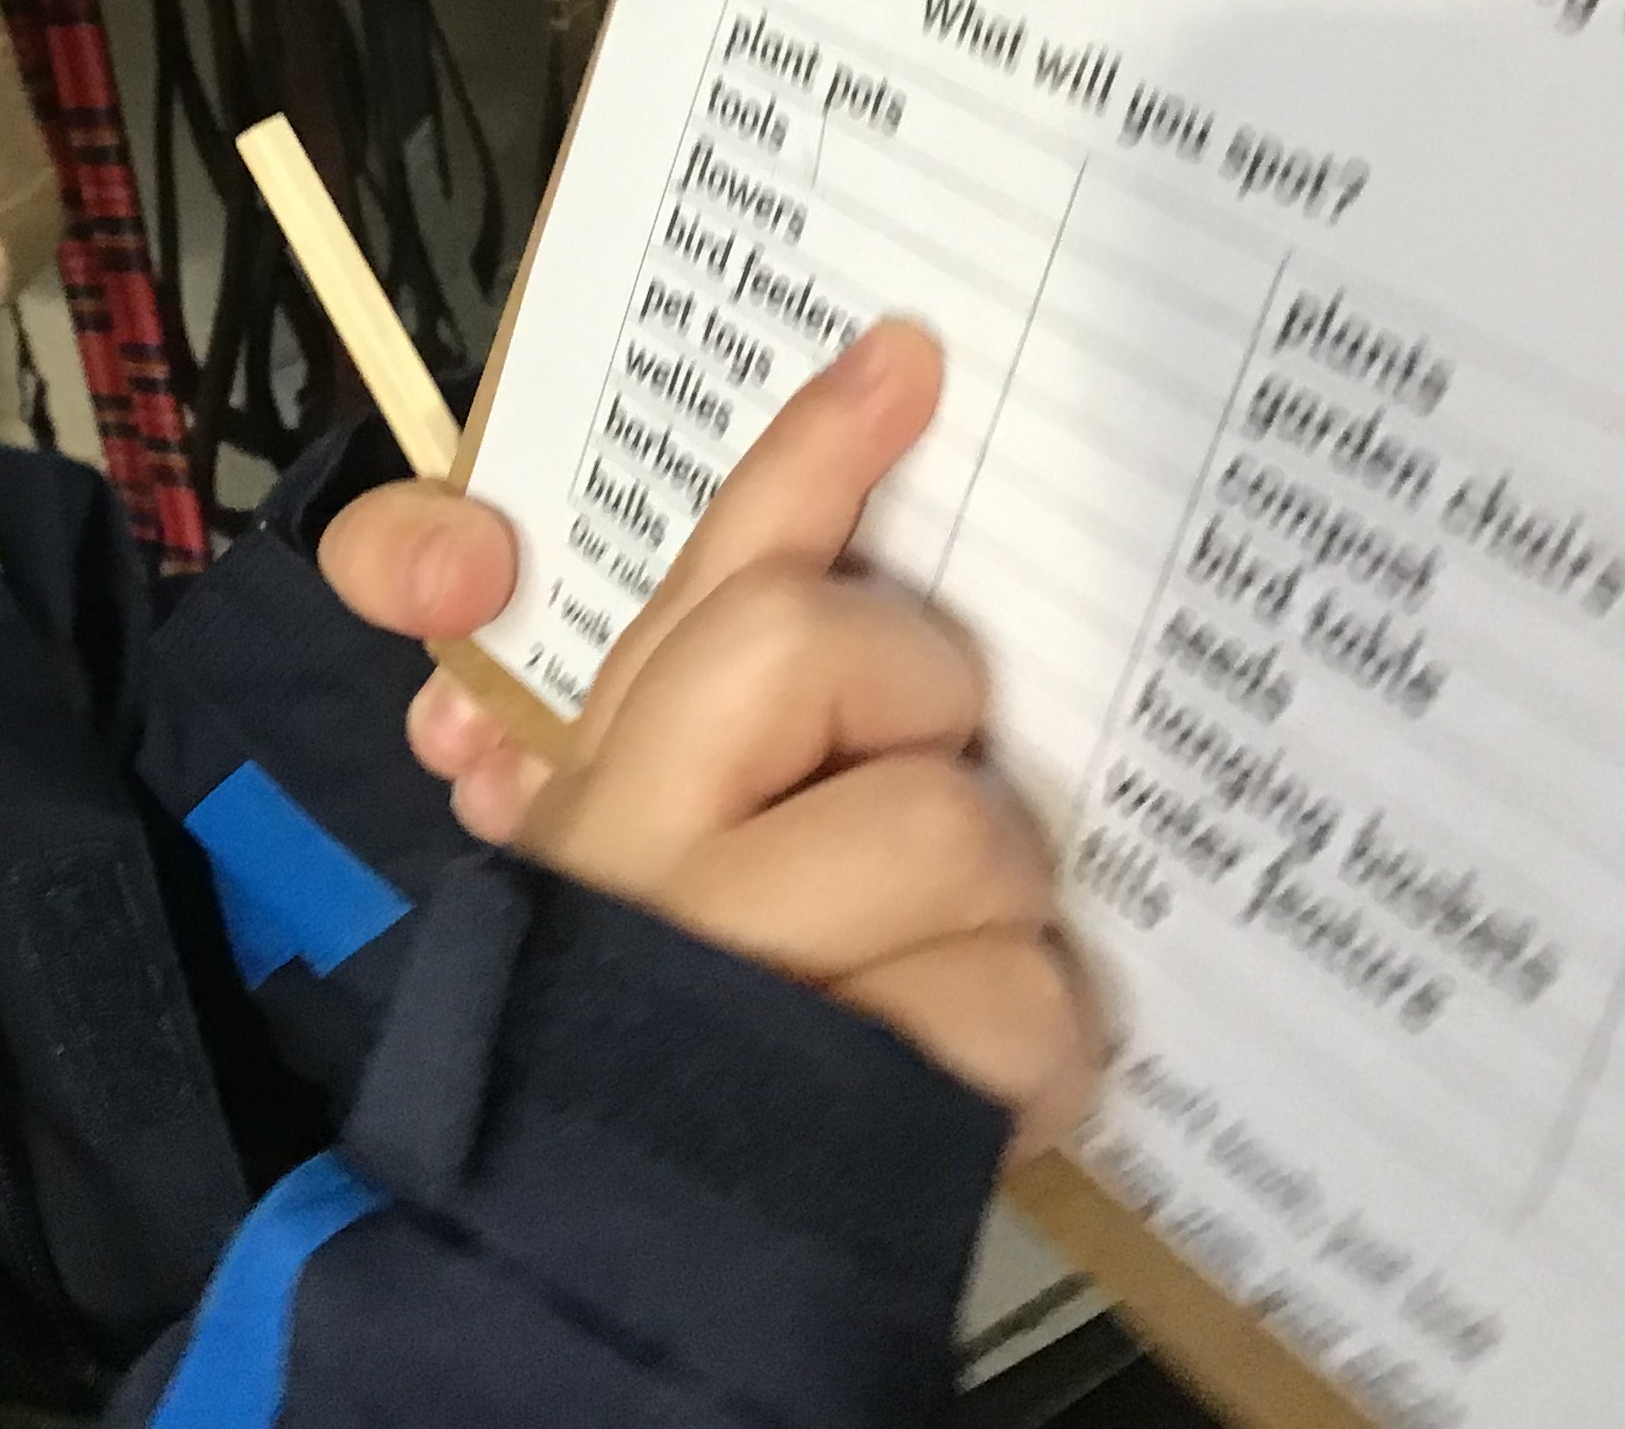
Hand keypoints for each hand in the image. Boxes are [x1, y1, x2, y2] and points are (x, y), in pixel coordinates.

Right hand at [317, 323, 1100, 1153]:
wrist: (594, 1267)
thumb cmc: (660, 1037)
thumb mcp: (665, 853)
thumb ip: (719, 686)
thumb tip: (801, 445)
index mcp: (612, 774)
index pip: (716, 576)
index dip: (815, 456)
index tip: (913, 358)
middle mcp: (647, 846)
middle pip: (845, 659)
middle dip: (933, 725)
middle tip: (919, 814)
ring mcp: (736, 964)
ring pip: (957, 836)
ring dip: (999, 926)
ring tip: (943, 989)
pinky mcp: (841, 1095)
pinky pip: (1008, 1010)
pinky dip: (1030, 1057)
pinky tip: (978, 1084)